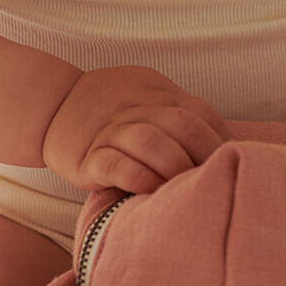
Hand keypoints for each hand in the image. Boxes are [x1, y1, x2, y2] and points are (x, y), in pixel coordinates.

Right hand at [42, 64, 231, 194]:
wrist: (54, 106)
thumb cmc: (113, 108)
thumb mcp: (148, 94)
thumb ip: (179, 111)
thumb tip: (224, 142)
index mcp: (159, 95)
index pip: (202, 113)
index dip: (220, 140)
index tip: (231, 164)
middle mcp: (138, 110)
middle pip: (181, 125)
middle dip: (204, 155)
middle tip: (213, 181)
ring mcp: (112, 132)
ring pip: (150, 142)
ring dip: (174, 167)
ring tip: (184, 189)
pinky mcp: (89, 158)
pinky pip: (116, 166)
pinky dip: (139, 179)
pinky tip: (152, 191)